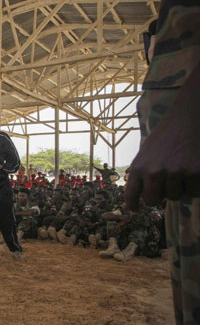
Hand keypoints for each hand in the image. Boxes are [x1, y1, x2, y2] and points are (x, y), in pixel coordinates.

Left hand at [125, 64, 199, 209]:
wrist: (190, 115)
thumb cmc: (168, 133)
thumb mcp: (147, 150)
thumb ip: (143, 171)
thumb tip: (142, 193)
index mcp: (139, 166)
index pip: (131, 194)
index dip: (133, 204)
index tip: (135, 209)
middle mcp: (154, 172)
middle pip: (153, 200)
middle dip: (159, 196)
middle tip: (166, 185)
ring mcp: (176, 173)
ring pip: (175, 196)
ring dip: (179, 187)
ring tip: (182, 169)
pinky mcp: (196, 172)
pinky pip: (194, 191)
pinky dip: (195, 184)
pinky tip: (194, 168)